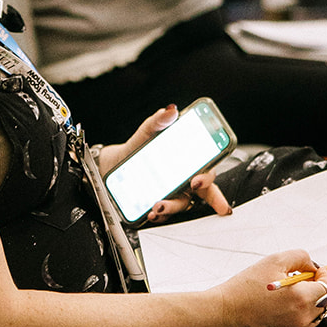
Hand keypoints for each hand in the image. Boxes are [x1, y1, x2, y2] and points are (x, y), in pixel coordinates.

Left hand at [97, 105, 231, 222]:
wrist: (116, 162)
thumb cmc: (140, 146)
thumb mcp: (148, 132)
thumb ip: (159, 121)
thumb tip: (170, 110)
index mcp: (189, 162)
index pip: (209, 170)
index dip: (209, 177)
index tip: (200, 179)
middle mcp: (186, 180)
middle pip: (206, 192)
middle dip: (209, 197)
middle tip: (193, 185)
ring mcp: (174, 194)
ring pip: (182, 204)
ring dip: (172, 206)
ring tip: (158, 204)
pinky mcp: (159, 205)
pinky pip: (164, 215)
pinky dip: (158, 215)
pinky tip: (150, 212)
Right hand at [216, 249, 326, 326]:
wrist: (225, 311)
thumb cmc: (246, 286)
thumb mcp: (274, 260)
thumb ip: (300, 257)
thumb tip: (313, 265)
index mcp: (301, 298)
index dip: (325, 275)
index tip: (313, 271)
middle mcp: (302, 318)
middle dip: (318, 286)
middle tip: (299, 279)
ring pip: (318, 312)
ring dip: (311, 300)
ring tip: (290, 291)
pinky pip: (306, 323)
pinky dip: (302, 311)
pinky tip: (284, 303)